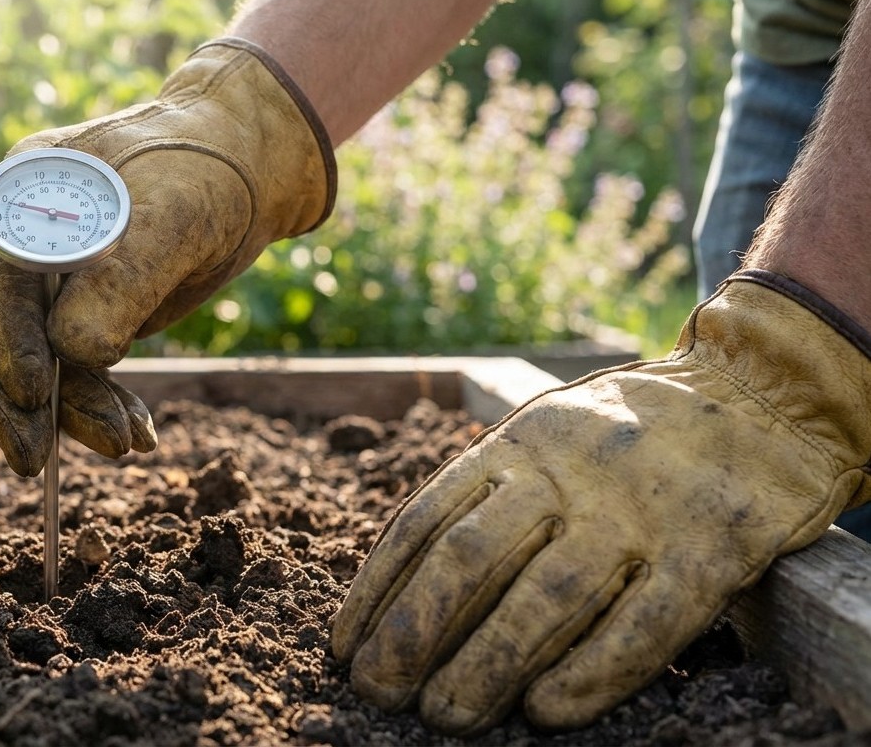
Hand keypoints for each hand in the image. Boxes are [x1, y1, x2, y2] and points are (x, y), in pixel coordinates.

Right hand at [0, 38, 334, 475]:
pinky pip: (78, 369)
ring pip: (42, 361)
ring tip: (124, 445)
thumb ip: (122, 280)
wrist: (251, 169)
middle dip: (21, 400)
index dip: (6, 337)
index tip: (34, 393)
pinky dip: (103, 405)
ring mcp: (50, 280)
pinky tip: (139, 436)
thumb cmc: (208, 172)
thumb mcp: (173, 218)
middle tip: (34, 463)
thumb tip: (75, 354)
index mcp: (25, 193)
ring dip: (75, 412)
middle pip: (1, 328)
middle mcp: (23, 238)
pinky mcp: (84, 313)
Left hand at [331, 270, 870, 734]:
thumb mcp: (543, 434)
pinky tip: (546, 712)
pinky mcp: (714, 546)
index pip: (425, 520)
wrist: (760, 393)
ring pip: (547, 597)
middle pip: (470, 558)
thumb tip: (401, 588)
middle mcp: (570, 469)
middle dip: (413, 632)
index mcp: (517, 440)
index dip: (376, 590)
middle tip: (381, 692)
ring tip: (445, 716)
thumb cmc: (626, 433)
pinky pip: (645, 623)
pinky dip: (591, 673)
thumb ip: (486, 492)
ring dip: (486, 664)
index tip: (346, 649)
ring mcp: (641, 507)